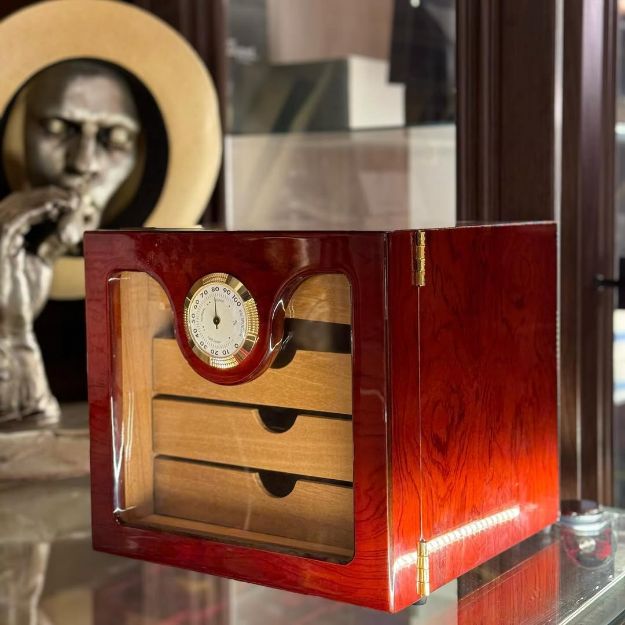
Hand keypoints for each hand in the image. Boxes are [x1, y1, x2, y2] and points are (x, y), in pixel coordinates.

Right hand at [0, 187, 77, 327]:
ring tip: (71, 199)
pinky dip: (38, 208)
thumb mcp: (40, 264)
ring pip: (17, 206)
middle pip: (18, 202)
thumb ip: (50, 244)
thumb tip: (67, 229)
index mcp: (3, 238)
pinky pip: (16, 218)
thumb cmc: (22, 298)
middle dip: (48, 196)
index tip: (73, 200)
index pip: (22, 209)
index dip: (46, 200)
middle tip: (75, 196)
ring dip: (47, 199)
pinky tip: (58, 207)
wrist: (9, 325)